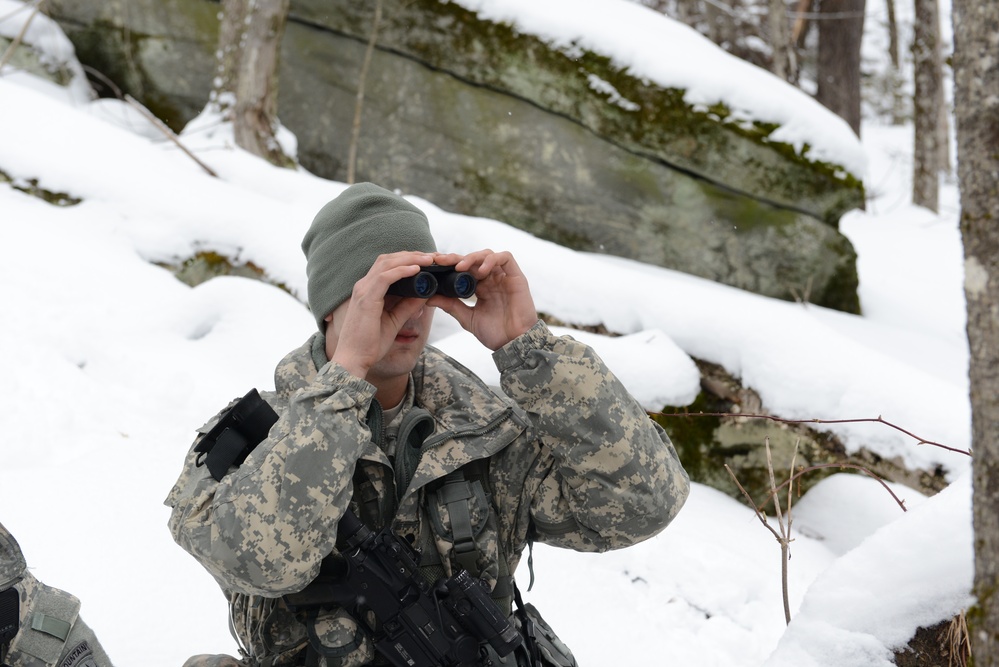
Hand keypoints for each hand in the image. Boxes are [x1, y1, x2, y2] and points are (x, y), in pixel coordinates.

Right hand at [326, 251, 435, 378]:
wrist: (354, 360)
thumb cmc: (370, 344)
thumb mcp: (394, 321)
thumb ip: (407, 306)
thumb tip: (425, 294)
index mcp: (368, 290)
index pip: (388, 265)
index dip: (407, 259)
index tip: (427, 261)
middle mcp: (364, 286)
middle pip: (388, 259)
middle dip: (411, 255)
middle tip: (432, 256)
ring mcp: (363, 290)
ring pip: (387, 263)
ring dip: (410, 259)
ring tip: (429, 259)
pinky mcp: (366, 299)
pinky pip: (385, 278)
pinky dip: (402, 271)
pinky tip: (417, 269)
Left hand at [428, 250, 537, 350]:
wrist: (513, 344)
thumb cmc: (494, 333)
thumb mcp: (467, 318)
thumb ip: (451, 306)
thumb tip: (428, 298)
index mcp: (480, 287)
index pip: (463, 269)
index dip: (449, 264)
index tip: (434, 264)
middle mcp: (491, 279)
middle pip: (473, 259)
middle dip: (456, 257)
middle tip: (441, 261)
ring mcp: (504, 276)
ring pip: (487, 254)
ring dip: (472, 257)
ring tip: (460, 267)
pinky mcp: (516, 276)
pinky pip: (505, 257)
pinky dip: (492, 260)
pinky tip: (481, 271)